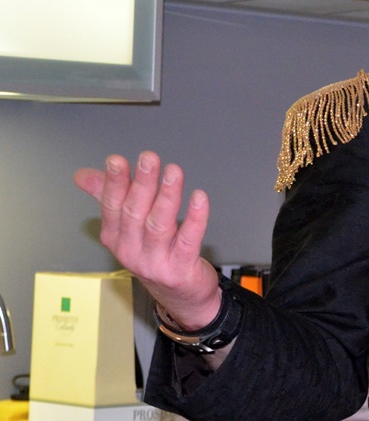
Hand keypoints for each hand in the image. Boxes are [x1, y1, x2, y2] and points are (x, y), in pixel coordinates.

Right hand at [74, 151, 221, 329]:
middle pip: (134, 213)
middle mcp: (131, 250)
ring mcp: (155, 261)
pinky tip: (199, 198)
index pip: (112, 206)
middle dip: (142, 184)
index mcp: (116, 238)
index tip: (117, 160)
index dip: (114, 183)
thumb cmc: (156, 254)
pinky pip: (188, 240)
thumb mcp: (129, 228)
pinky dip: (194, 218)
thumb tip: (83, 175)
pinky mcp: (180, 268)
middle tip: (149, 158)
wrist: (180, 295)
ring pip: (159, 225)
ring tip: (174, 172)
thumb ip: (108, 197)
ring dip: (167, 196)